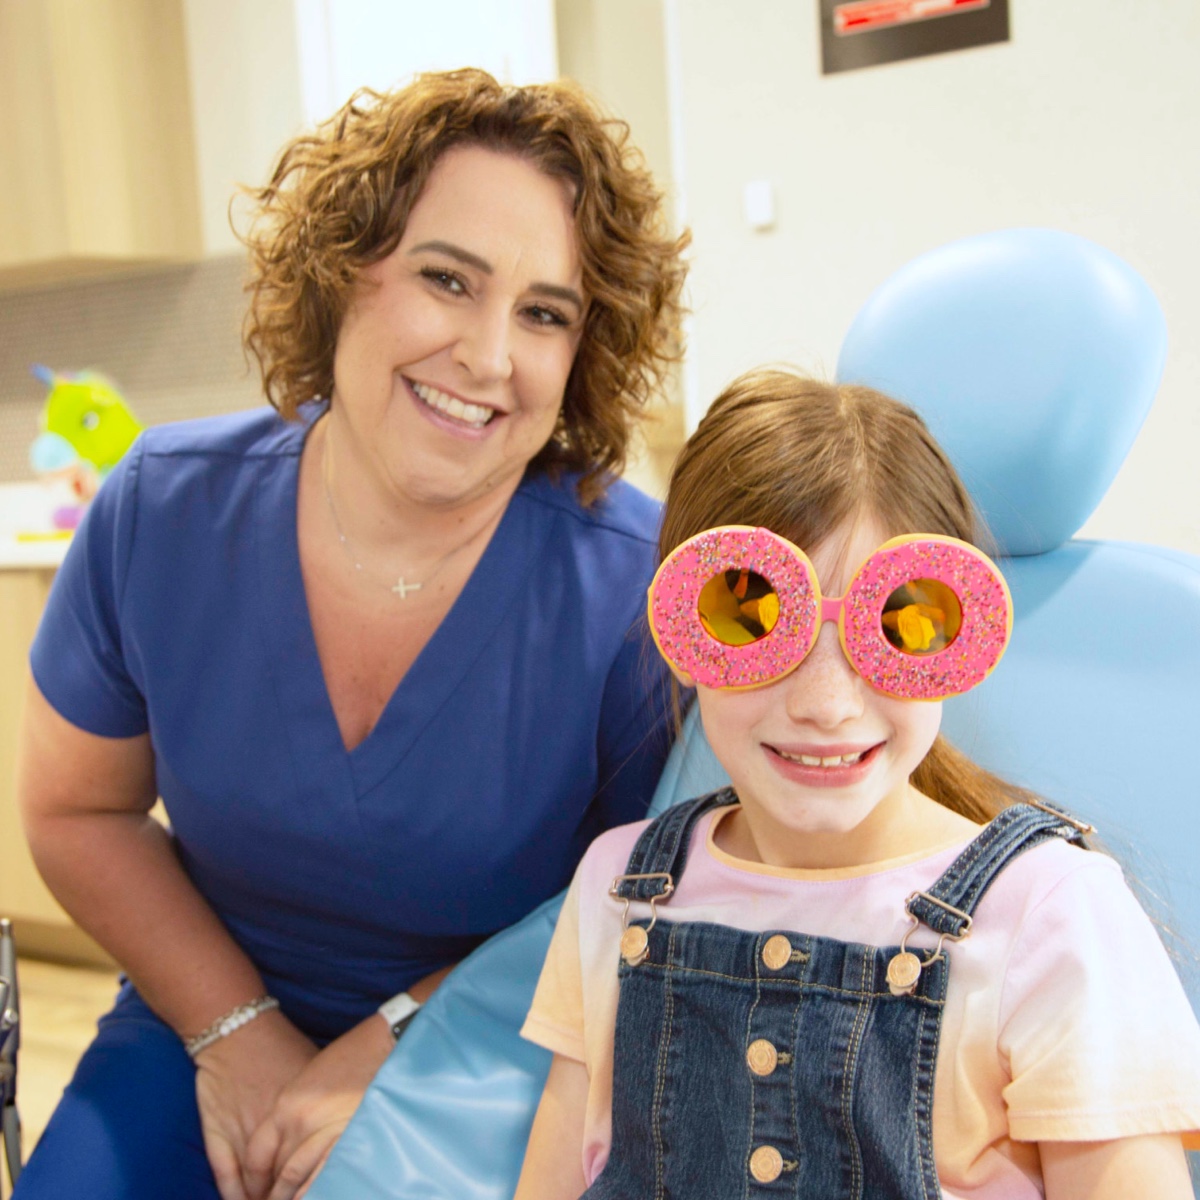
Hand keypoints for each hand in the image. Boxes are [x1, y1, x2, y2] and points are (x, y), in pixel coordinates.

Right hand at [195, 1010, 318, 1199]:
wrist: (237, 1028)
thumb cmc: (280, 1046)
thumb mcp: (312, 1070)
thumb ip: (326, 1101)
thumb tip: (351, 1122)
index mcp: (299, 1109)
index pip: (311, 1157)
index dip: (314, 1179)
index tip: (320, 1191)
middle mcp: (272, 1123)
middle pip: (284, 1174)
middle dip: (289, 1196)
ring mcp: (242, 1128)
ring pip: (254, 1180)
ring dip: (263, 1198)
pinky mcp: (217, 1129)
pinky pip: (225, 1173)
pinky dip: (233, 1193)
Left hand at [243, 963, 455, 1199]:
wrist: (387, 1039)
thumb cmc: (351, 1057)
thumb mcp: (310, 1080)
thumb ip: (295, 1116)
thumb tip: (289, 1152)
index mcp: (285, 1105)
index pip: (256, 1157)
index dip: (254, 1181)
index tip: (258, 1193)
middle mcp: (300, 1121)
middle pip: (277, 1172)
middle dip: (273, 1196)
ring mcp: (327, 1131)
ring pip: (298, 1181)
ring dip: (293, 1198)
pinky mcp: (353, 1136)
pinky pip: (328, 1176)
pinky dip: (320, 1190)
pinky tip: (321, 1194)